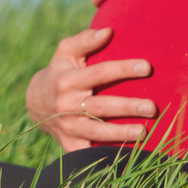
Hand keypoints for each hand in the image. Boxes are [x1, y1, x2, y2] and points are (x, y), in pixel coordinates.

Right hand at [26, 28, 156, 151]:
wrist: (35, 103)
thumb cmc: (59, 71)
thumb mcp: (65, 52)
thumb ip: (85, 40)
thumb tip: (108, 31)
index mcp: (68, 80)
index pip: (100, 73)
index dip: (123, 69)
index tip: (147, 67)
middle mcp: (67, 105)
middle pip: (101, 106)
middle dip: (127, 107)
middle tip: (152, 107)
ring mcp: (68, 126)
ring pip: (96, 132)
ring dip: (120, 134)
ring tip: (144, 132)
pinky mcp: (69, 143)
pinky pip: (87, 152)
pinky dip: (104, 156)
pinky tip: (126, 155)